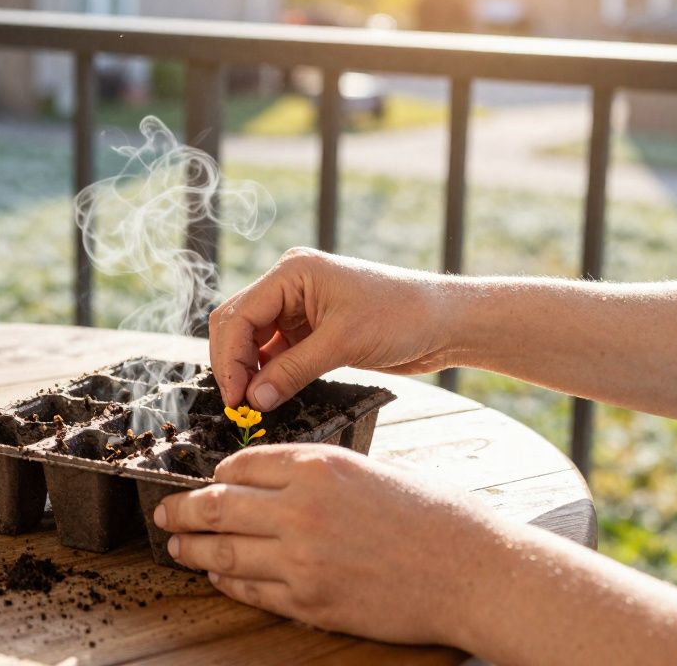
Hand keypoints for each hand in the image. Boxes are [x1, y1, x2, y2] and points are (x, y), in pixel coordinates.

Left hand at [154, 444, 498, 645]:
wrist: (474, 572)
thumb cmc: (432, 517)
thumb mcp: (369, 471)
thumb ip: (316, 475)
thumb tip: (269, 480)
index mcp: (317, 467)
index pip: (241, 464)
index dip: (217, 473)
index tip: (208, 480)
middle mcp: (300, 509)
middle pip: (217, 506)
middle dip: (181, 510)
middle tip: (163, 514)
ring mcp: (300, 560)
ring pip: (223, 551)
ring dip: (192, 548)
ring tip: (176, 546)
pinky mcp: (309, 602)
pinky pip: (250, 589)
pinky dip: (227, 579)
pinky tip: (218, 573)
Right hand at [209, 248, 455, 409]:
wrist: (446, 322)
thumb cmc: (402, 316)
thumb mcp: (343, 344)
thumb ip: (292, 372)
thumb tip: (254, 400)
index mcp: (292, 272)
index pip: (240, 314)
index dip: (230, 357)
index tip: (234, 396)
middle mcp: (289, 285)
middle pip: (238, 324)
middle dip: (234, 363)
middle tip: (239, 403)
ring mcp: (299, 307)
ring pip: (254, 341)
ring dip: (251, 372)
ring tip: (255, 405)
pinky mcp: (311, 330)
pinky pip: (277, 352)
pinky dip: (271, 374)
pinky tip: (272, 396)